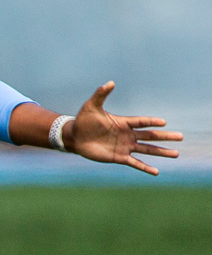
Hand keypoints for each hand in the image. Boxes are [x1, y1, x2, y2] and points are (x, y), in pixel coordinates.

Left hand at [64, 82, 182, 175]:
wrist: (74, 137)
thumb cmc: (83, 121)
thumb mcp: (92, 106)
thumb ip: (101, 94)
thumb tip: (110, 83)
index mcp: (123, 123)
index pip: (141, 122)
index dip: (151, 122)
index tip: (163, 122)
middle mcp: (128, 135)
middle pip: (150, 135)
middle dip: (165, 137)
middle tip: (181, 137)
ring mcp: (124, 146)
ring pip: (147, 150)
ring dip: (161, 152)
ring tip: (176, 154)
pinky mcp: (118, 157)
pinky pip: (134, 163)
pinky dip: (145, 167)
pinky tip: (156, 172)